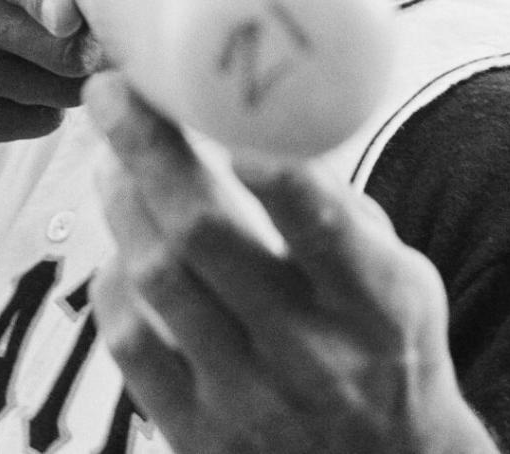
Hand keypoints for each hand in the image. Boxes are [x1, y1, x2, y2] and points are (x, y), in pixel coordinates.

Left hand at [84, 71, 497, 453]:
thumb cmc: (386, 348)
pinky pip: (130, 343)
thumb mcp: (401, 278)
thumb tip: (256, 118)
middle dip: (147, 147)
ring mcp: (248, 400)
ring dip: (122, 200)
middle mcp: (312, 354)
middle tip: (110, 90)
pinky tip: (120, 245)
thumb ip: (337, 208)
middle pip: (206, 234)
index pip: (324, 229)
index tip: (228, 106)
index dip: (274, 169)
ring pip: (158, 277)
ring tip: (108, 155)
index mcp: (377, 305)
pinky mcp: (197, 436)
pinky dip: (114, 282)